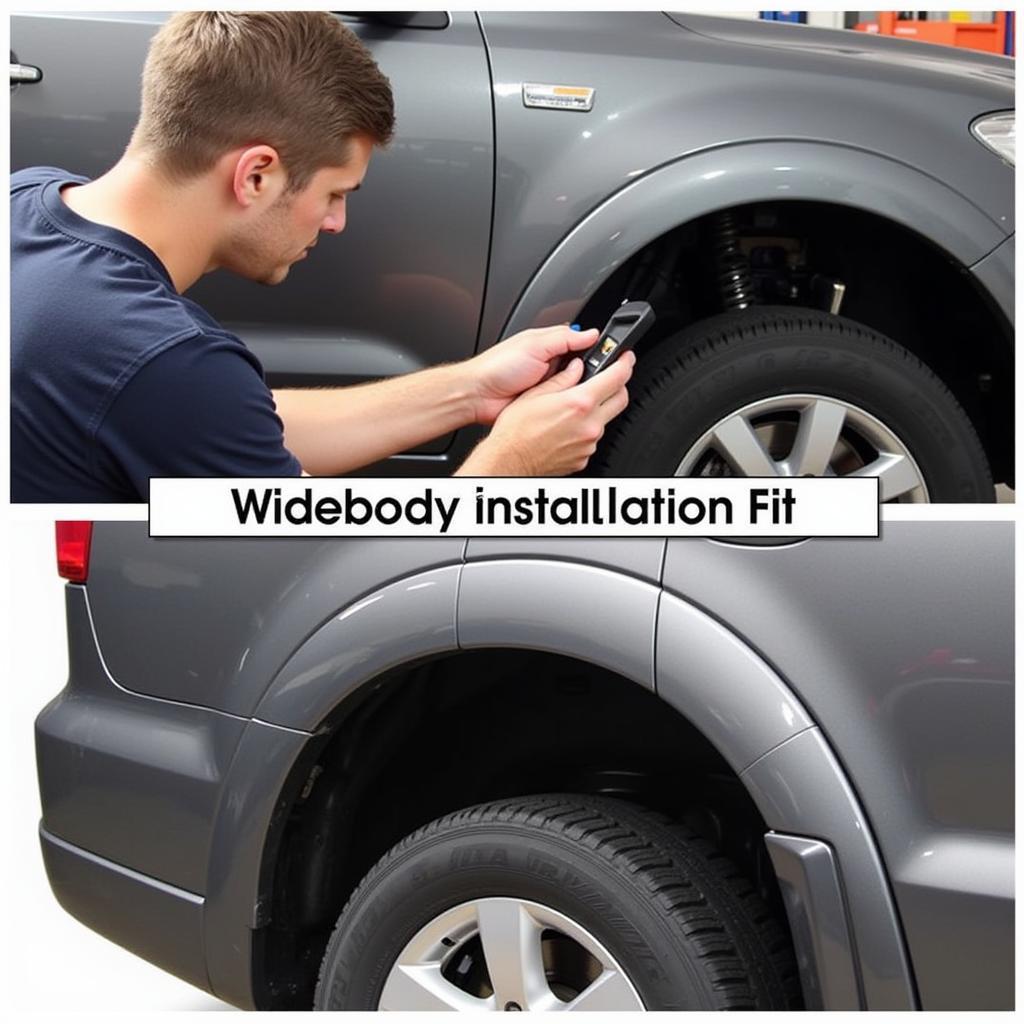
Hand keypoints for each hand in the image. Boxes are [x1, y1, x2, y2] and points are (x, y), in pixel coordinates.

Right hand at [457, 351, 635, 475]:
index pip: (617, 378)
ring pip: (606, 421)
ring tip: (572, 410)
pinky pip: (593, 439)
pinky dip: (585, 430)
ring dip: (598, 410)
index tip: (626, 358)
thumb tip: (576, 367)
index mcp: (579, 403)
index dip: (625, 363)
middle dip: (618, 385)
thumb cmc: (516, 432)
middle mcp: (589, 425)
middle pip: (621, 399)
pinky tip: (566, 429)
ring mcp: (589, 444)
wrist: (509, 460)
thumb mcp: (536, 394)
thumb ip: (562, 378)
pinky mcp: (584, 458)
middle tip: (608, 379)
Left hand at [467, 324, 600, 424]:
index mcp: (548, 345)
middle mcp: (549, 364)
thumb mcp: (534, 344)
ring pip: (573, 387)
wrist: (477, 395)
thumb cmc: (496, 367)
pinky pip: (561, 403)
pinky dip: (564, 403)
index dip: (594, 348)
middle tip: (587, 374)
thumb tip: (591, 333)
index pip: (580, 343)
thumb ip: (564, 338)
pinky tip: (564, 402)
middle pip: (580, 367)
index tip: (608, 354)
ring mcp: (547, 386)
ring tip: (572, 388)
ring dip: (574, 388)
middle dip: (586, 371)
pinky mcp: (543, 404)